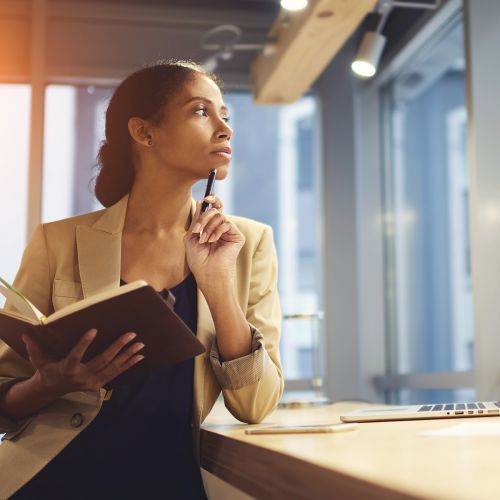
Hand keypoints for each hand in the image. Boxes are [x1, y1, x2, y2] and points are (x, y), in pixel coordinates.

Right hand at [22, 328, 144, 396]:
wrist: (52, 390)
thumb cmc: (47, 370)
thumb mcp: (38, 360)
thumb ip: (34, 348)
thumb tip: (26, 333)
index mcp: (67, 368)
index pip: (77, 355)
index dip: (84, 343)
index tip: (94, 330)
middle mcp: (82, 376)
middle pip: (103, 361)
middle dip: (118, 347)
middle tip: (131, 334)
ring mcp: (92, 382)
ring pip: (113, 368)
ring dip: (128, 356)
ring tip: (140, 345)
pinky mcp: (99, 384)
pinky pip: (116, 374)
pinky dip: (129, 365)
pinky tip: (140, 357)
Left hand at [184, 195, 244, 289]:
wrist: (207, 273)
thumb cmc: (198, 259)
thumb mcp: (192, 237)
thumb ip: (196, 220)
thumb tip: (200, 202)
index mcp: (211, 228)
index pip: (214, 209)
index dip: (212, 200)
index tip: (206, 198)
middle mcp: (221, 228)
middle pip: (216, 210)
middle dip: (204, 218)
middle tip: (198, 230)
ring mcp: (230, 232)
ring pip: (220, 216)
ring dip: (208, 227)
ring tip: (205, 240)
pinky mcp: (237, 237)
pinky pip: (227, 224)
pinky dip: (217, 231)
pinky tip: (213, 241)